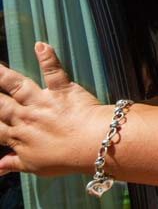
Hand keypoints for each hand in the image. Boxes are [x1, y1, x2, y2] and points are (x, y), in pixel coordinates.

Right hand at [0, 42, 106, 175]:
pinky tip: (41, 45)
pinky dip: (47, 57)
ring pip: (17, 85)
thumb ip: (15, 163)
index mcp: (19, 137)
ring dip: (3, 74)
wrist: (94, 145)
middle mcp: (26, 117)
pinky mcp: (62, 89)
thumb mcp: (36, 167)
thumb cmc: (67, 159)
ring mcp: (43, 102)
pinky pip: (53, 71)